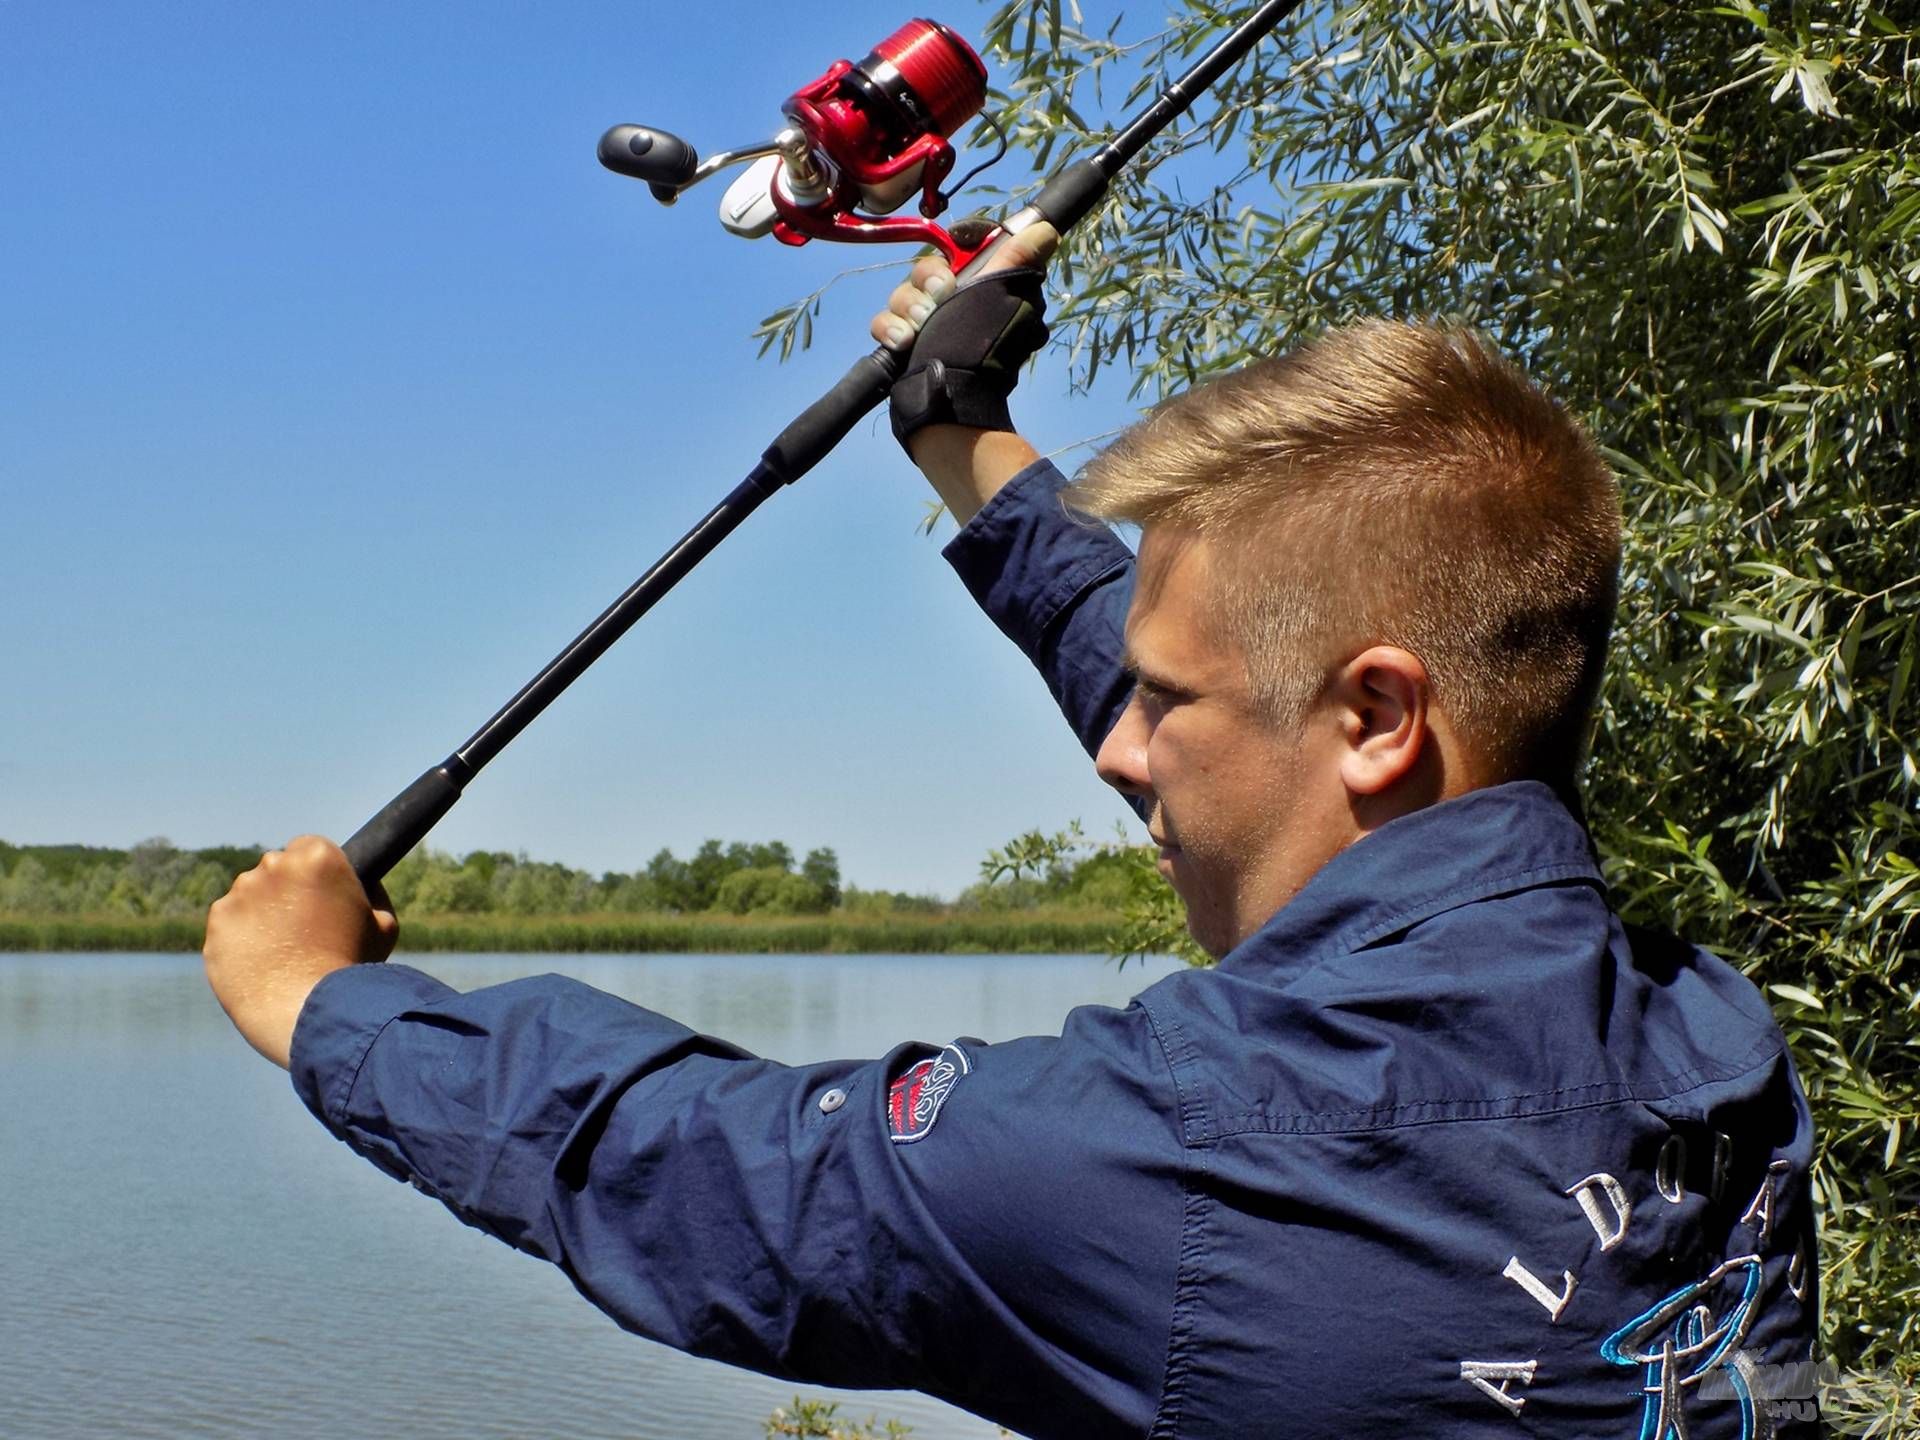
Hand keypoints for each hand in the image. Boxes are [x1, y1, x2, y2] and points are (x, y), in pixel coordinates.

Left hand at [203, 836, 397, 1068]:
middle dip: (287, 890)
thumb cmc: (352, 968)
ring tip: (282, 952)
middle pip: (277, 868)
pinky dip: (240, 937)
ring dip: (262, 913)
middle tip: (304, 929)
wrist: (306, 1009)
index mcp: (317, 857)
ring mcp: (240, 893)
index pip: (310, 848)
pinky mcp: (217, 921)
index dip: (318, 873)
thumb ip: (372, 895)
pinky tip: (261, 961)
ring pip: (250, 895)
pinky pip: (229, 922)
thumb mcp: (384, 924)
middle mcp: (273, 865)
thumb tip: (364, 883)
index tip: (322, 897)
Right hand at [869, 221, 1059, 352]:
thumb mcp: (1003, 296)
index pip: (960, 249)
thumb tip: (1046, 231)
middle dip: (929, 280)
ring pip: (903, 293)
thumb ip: (1019, 260)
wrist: (954, 401)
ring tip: (920, 326)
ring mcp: (928, 322)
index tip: (957, 251)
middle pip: (926, 269)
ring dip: (909, 307)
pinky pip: (883, 322)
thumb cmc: (982, 350)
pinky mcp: (906, 343)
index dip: (956, 246)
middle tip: (941, 295)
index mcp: (979, 285)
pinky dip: (889, 329)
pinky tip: (902, 342)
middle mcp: (953, 301)